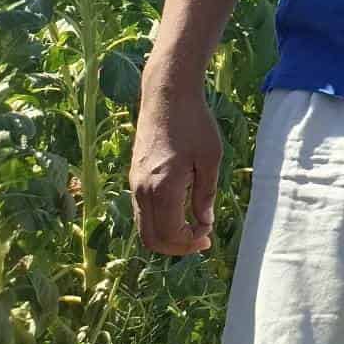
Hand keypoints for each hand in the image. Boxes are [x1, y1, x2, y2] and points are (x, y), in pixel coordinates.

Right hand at [130, 78, 222, 256]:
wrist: (167, 97)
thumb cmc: (194, 124)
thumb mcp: (210, 159)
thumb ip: (206, 194)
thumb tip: (205, 222)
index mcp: (162, 188)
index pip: (170, 234)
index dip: (190, 242)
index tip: (209, 234)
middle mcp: (141, 191)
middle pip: (151, 238)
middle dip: (177, 246)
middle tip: (201, 241)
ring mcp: (134, 184)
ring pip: (143, 227)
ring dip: (166, 235)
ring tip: (193, 229)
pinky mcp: (133, 176)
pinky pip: (141, 211)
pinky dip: (158, 221)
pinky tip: (179, 213)